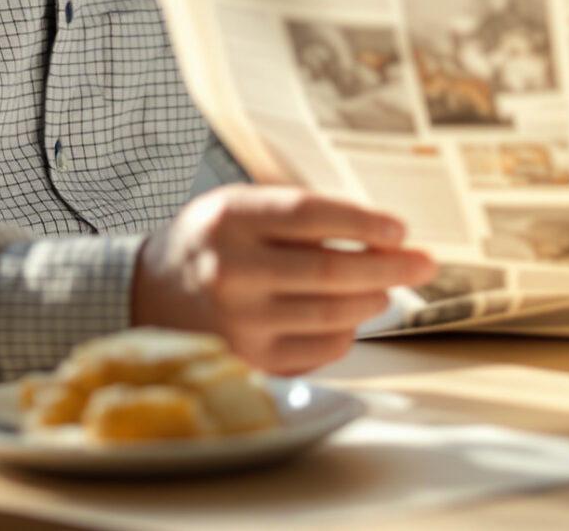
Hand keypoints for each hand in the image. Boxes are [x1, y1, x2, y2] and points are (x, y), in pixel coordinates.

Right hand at [132, 185, 436, 373]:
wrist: (146, 295)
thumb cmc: (209, 244)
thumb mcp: (238, 206)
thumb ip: (298, 214)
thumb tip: (380, 234)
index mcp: (230, 219)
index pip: (311, 214)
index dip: (365, 221)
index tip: (400, 229)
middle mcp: (231, 271)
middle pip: (332, 269)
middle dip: (390, 266)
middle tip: (422, 264)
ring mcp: (238, 322)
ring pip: (333, 314)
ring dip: (372, 300)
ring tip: (384, 289)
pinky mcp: (248, 360)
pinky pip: (320, 350)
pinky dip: (346, 333)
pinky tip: (347, 317)